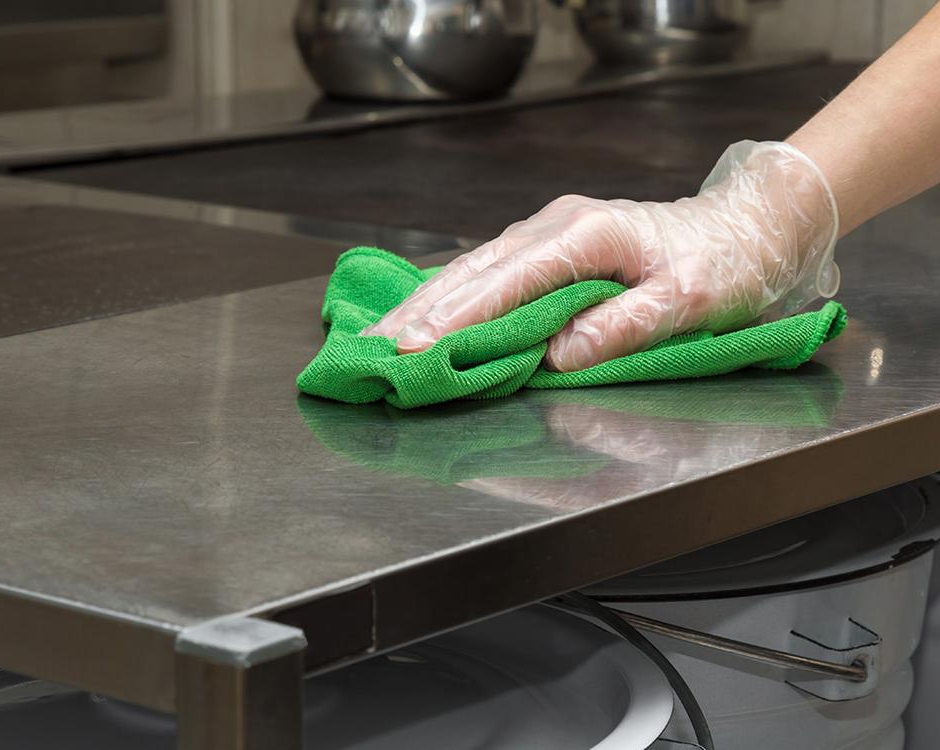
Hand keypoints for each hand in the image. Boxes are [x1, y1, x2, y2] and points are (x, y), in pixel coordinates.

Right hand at [363, 141, 838, 371]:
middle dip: (422, 312)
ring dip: (427, 303)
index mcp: (587, 235)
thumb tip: (558, 355)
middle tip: (375, 348)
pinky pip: (490, 272)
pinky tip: (426, 312)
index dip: (459, 318)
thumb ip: (623, 326)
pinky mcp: (551, 248)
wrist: (748, 226)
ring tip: (382, 335)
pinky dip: (453, 296)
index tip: (415, 347)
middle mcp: (557, 226)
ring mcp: (550, 232)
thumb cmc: (726, 262)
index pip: (508, 282)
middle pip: (474, 271)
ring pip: (474, 268)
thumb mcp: (690, 300)